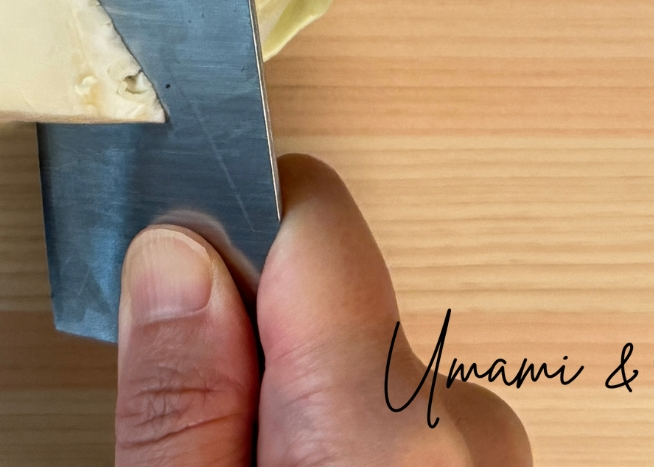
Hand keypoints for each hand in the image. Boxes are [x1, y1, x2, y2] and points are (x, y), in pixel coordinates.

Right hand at [114, 155, 530, 465]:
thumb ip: (183, 399)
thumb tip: (173, 253)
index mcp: (390, 419)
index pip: (307, 211)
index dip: (217, 226)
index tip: (159, 274)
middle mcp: (467, 423)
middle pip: (320, 297)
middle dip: (245, 346)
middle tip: (188, 437)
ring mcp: (493, 455)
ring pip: (354, 367)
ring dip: (292, 407)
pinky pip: (396, 421)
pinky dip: (338, 442)